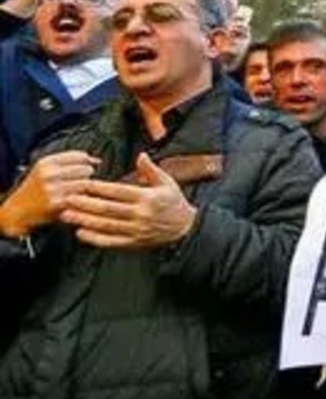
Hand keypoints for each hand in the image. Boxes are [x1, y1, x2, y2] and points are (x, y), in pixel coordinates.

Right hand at [0, 151, 97, 237]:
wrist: (19, 211)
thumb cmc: (37, 189)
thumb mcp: (46, 169)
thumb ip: (70, 162)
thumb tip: (97, 160)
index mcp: (47, 162)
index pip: (80, 155)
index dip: (86, 163)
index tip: (83, 171)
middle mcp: (49, 173)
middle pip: (86, 169)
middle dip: (87, 177)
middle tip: (80, 184)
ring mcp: (53, 188)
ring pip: (86, 183)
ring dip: (87, 189)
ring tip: (79, 193)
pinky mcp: (57, 203)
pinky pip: (82, 198)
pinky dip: (84, 200)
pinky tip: (78, 202)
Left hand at [61, 153, 196, 248]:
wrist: (185, 228)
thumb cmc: (174, 202)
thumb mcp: (167, 182)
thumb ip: (151, 170)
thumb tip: (141, 156)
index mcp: (148, 198)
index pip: (119, 192)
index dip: (99, 188)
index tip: (83, 184)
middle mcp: (141, 214)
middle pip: (108, 209)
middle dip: (86, 204)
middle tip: (68, 199)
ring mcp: (137, 230)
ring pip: (106, 225)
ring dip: (85, 220)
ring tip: (67, 215)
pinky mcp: (134, 242)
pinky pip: (111, 241)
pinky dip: (95, 239)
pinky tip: (80, 233)